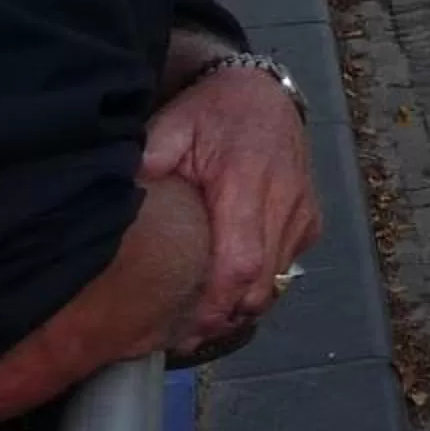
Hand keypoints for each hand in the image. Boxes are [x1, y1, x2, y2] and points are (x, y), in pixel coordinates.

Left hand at [142, 65, 318, 346]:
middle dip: (227, 314)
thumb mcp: (171, 127)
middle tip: (187, 337)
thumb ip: (149, 162)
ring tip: (203, 318)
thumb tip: (119, 201)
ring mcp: (302, 210)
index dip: (218, 302)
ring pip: (279, 278)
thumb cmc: (210, 113)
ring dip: (244, 303)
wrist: (262, 93)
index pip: (240, 260)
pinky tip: (232, 285)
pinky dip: (263, 282)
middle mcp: (283, 201)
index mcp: (246, 182)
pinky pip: (289, 264)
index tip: (189, 329)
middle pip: (263, 280)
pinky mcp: (310, 218)